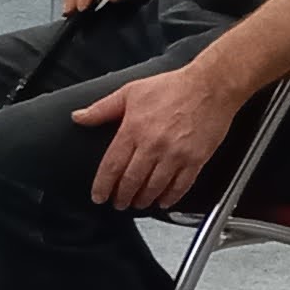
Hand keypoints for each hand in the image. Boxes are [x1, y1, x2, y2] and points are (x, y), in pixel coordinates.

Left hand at [73, 60, 249, 211]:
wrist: (210, 86)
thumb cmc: (173, 87)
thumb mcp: (130, 92)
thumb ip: (102, 109)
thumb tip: (79, 117)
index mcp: (134, 129)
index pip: (112, 166)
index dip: (103, 185)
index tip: (99, 196)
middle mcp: (153, 145)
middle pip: (131, 181)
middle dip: (122, 196)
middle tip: (118, 203)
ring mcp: (175, 155)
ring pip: (154, 187)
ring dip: (143, 200)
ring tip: (137, 203)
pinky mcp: (195, 160)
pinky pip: (180, 186)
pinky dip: (170, 198)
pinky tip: (163, 201)